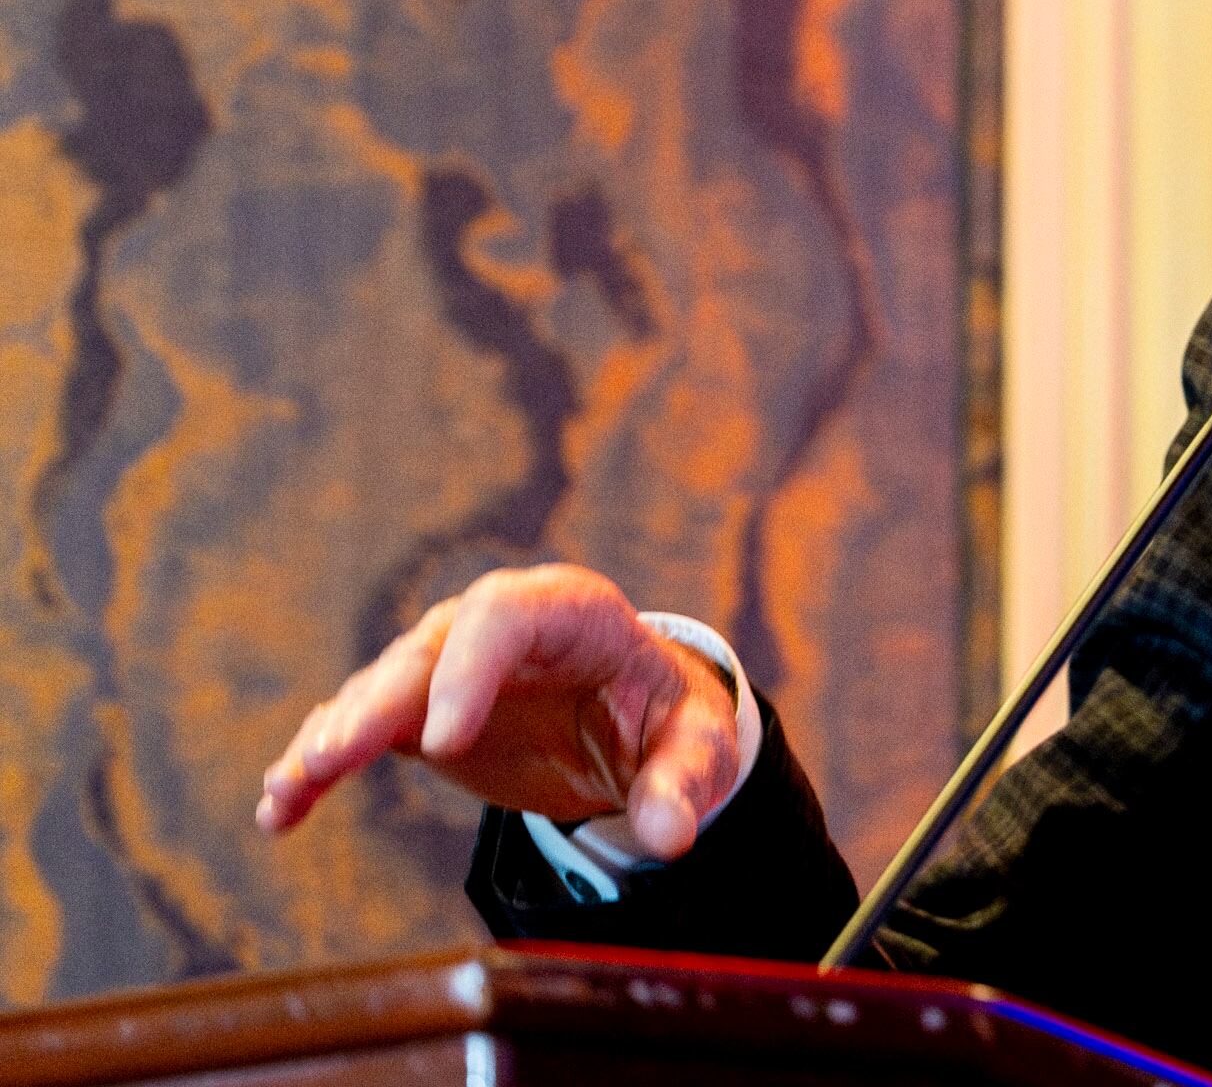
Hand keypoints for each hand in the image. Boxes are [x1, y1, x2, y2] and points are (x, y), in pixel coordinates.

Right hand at [256, 564, 740, 862]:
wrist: (629, 715)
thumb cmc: (663, 714)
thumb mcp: (695, 741)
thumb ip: (683, 780)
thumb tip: (670, 836)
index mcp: (570, 611)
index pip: (506, 615)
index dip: (470, 668)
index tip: (444, 741)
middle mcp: (495, 627)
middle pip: (425, 649)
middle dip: (378, 702)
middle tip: (333, 758)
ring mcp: (447, 665)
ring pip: (379, 688)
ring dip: (333, 736)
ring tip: (290, 789)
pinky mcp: (415, 710)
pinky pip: (357, 729)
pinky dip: (317, 765)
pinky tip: (280, 811)